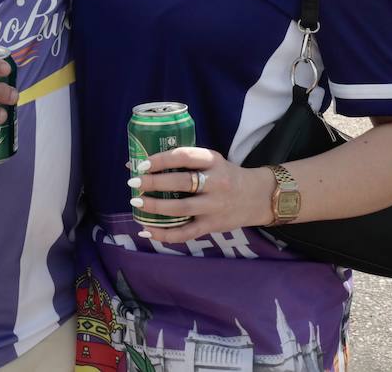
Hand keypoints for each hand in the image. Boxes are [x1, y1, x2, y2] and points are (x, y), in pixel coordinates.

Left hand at [129, 147, 274, 242]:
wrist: (256, 197)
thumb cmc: (224, 174)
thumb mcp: (211, 160)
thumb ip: (183, 161)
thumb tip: (137, 163)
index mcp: (213, 161)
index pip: (185, 156)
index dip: (161, 159)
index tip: (143, 163)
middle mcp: (215, 183)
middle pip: (181, 183)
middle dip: (154, 183)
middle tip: (134, 182)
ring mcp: (214, 206)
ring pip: (181, 209)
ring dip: (155, 206)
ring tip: (137, 203)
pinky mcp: (212, 226)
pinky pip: (185, 233)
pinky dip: (164, 234)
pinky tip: (147, 231)